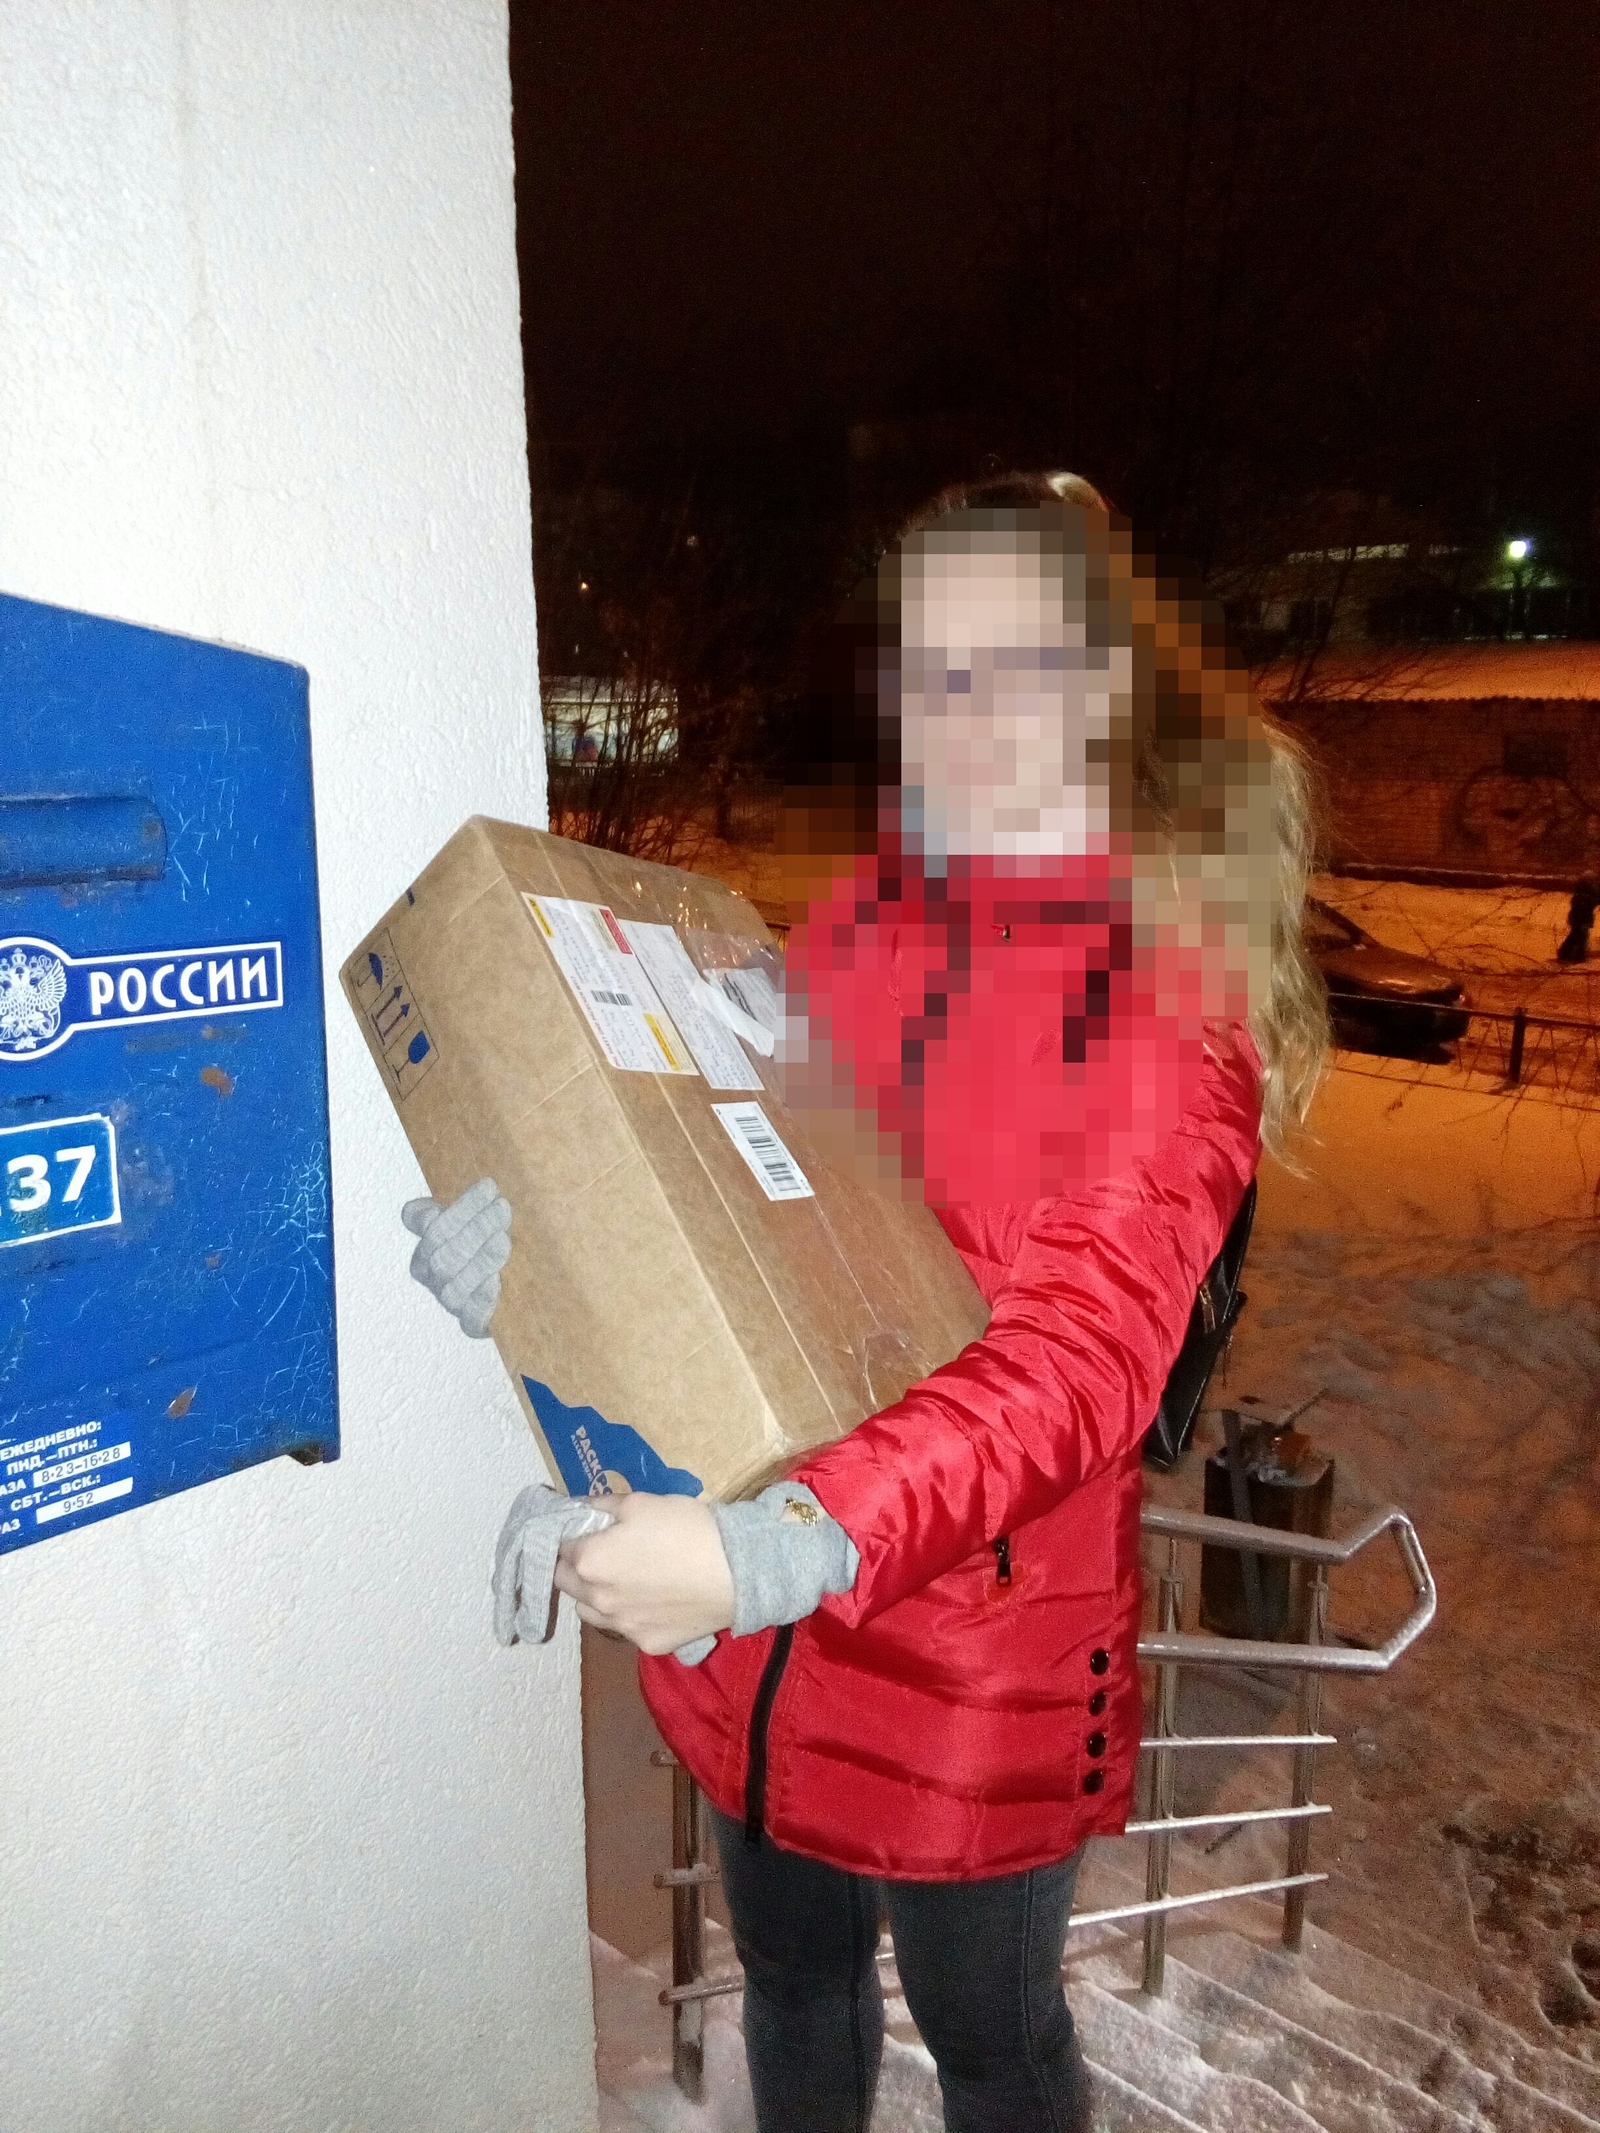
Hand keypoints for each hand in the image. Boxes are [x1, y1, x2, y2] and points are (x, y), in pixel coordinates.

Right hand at [402, 1176, 511, 1336]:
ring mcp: (448, 1298)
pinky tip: (496, 1282)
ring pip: (452, 1283)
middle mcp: (429, 1269)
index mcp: (427, 1238)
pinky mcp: (471, 1324)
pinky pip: (469, 1317)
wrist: (521, 1286)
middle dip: (474, 1228)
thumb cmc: (496, 1239)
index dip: (454, 1206)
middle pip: (441, 1250)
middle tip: (503, 1209)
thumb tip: (487, 1183)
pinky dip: (480, 1300)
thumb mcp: (484, 1215)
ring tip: (503, 1242)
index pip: (423, 1219)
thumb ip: (475, 1199)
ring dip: (478, 1261)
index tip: (489, 1187)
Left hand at [554, 1492, 735, 1655]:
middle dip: (574, 1567)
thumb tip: (583, 1508)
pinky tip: (652, 1602)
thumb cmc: (685, 1529)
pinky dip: (630, 1616)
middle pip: (566, 1584)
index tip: (583, 1531)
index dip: (570, 1536)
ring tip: (621, 1582)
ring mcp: (622, 1627)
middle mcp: (597, 1599)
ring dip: (594, 1596)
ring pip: (590, 1612)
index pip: (560, 1548)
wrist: (735, 1572)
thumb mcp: (642, 1502)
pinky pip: (626, 1629)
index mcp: (590, 1561)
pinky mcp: (648, 1644)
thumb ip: (604, 1506)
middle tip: (599, 1554)